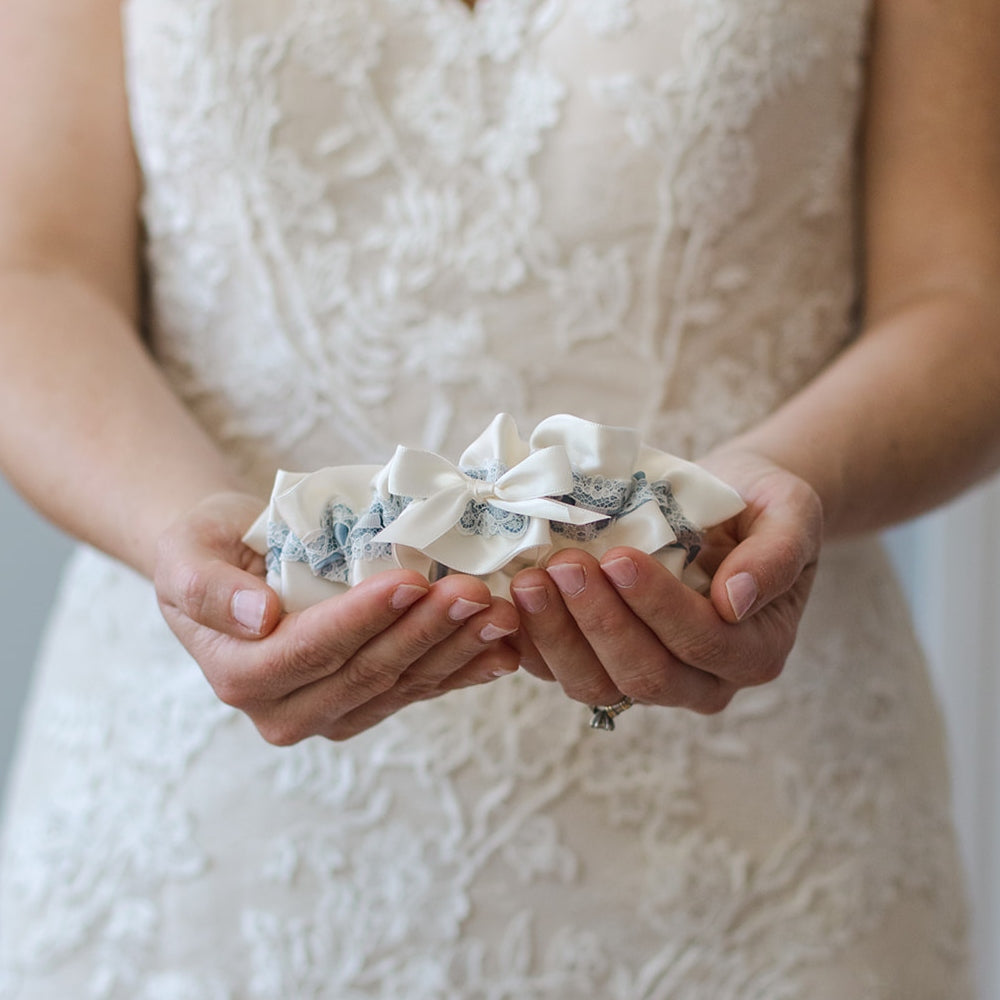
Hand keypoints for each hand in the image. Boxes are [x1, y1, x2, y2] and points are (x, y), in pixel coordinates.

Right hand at [154, 492, 519, 741]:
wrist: (230, 562)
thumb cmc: (206, 549)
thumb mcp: (185, 555)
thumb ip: (208, 589)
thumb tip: (260, 617)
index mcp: (240, 675)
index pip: (312, 650)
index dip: (363, 618)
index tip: (410, 581)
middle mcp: (286, 710)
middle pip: (367, 672)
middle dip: (424, 631)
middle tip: (473, 591)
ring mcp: (330, 713)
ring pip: (403, 685)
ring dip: (456, 650)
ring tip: (500, 613)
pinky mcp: (366, 704)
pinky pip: (419, 690)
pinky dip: (464, 670)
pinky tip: (502, 651)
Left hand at [508, 451, 821, 713]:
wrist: (726, 504)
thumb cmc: (760, 505)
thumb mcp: (791, 513)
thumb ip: (776, 556)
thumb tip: (735, 601)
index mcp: (754, 650)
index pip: (703, 642)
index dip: (657, 606)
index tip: (619, 557)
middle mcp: (703, 681)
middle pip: (645, 674)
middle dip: (599, 621)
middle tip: (563, 564)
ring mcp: (649, 680)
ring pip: (596, 684)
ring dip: (557, 635)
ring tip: (530, 579)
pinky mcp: (603, 665)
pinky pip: (562, 671)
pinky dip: (533, 644)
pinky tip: (511, 603)